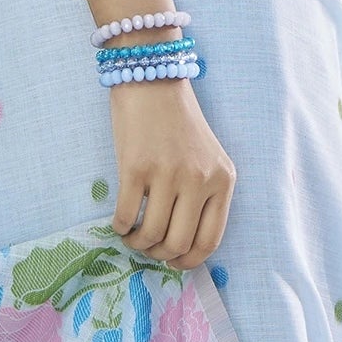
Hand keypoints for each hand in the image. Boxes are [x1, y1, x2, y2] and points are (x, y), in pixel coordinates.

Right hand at [110, 80, 235, 270]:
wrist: (152, 79)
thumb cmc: (177, 122)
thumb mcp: (207, 158)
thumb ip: (203, 195)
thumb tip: (182, 244)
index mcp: (222, 180)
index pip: (210, 240)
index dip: (189, 260)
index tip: (174, 262)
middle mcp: (199, 179)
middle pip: (179, 243)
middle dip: (160, 255)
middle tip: (149, 248)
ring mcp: (167, 174)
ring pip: (151, 234)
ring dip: (137, 243)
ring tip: (132, 236)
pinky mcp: (136, 167)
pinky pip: (126, 216)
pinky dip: (120, 227)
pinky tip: (119, 222)